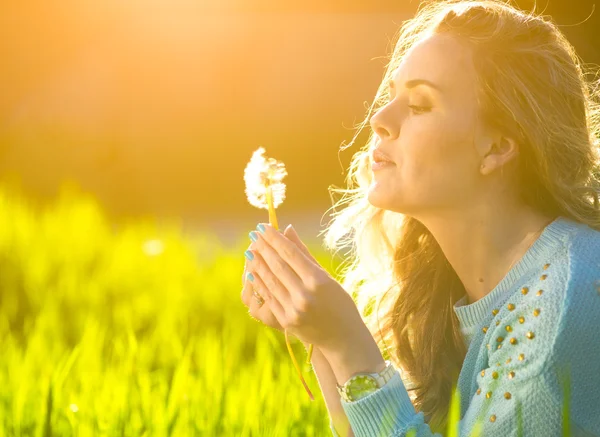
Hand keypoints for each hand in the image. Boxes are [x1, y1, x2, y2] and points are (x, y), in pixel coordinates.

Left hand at [244, 223, 367, 353]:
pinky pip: (269, 297)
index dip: (274, 239)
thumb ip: (304, 253)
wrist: (343, 338)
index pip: (290, 254)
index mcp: (318, 280)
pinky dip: (259, 283)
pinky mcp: (286, 320)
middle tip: (253, 234)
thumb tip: (287, 229)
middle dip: (263, 248)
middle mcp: (305, 294)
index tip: (263, 227)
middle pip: (278, 265)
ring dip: (257, 264)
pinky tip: (253, 271)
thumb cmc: (338, 302)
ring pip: (270, 281)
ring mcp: (294, 309)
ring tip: (249, 250)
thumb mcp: (326, 276)